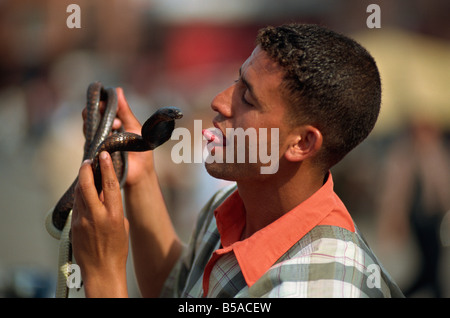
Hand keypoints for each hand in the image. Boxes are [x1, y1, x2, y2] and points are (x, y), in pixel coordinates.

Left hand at [71, 151, 128, 296]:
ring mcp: (83, 221)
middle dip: (86, 169)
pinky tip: (83, 194)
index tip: (104, 154)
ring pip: (79, 194)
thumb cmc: (117, 250)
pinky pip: (77, 206)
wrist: (102, 271)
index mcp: (114, 215)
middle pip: (87, 185)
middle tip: (88, 161)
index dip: (107, 167)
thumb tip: (107, 196)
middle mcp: (97, 216)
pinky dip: (80, 196)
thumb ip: (114, 209)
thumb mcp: (122, 226)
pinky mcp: (74, 227)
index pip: (110, 184)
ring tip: (86, 174)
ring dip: (82, 182)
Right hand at [82, 87, 154, 186]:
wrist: (141, 172)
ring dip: (100, 125)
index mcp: (110, 123)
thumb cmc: (140, 150)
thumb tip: (117, 89)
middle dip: (97, 112)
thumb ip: (125, 110)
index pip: (99, 109)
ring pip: (89, 129)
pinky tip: (108, 137)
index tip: (108, 103)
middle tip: (109, 114)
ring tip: (114, 126)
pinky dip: (99, 139)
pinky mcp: (96, 155)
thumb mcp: (134, 126)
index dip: (102, 104)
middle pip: (90, 117)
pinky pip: (92, 144)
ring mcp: (97, 144)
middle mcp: (101, 132)